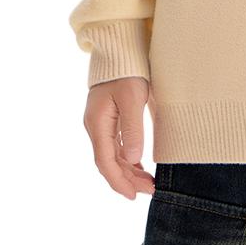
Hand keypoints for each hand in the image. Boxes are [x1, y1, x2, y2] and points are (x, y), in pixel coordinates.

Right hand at [82, 76, 155, 197]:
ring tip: (148, 183)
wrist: (119, 49)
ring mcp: (100, 122)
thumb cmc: (128, 70)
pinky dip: (127, 158)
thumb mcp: (133, 98)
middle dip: (127, 179)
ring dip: (128, 171)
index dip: (119, 181)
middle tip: (150, 190)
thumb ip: (132, 129)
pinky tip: (139, 166)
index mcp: (98, 123)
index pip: (105, 162)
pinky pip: (115, 145)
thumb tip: (132, 160)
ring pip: (112, 155)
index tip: (135, 196)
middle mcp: (95, 126)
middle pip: (108, 162)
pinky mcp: (107, 118)